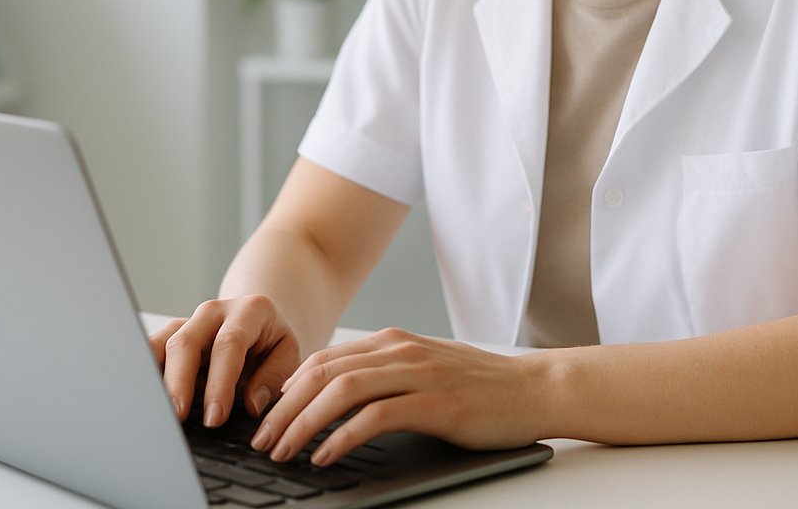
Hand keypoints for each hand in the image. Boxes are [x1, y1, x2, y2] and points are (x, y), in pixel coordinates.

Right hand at [147, 295, 301, 426]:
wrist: (257, 321)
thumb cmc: (271, 342)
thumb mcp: (288, 353)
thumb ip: (275, 376)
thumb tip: (251, 405)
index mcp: (249, 311)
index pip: (229, 344)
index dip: (220, 382)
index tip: (214, 417)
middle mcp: (214, 311)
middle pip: (187, 342)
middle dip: (180, 382)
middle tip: (179, 417)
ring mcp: (188, 321)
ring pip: (162, 344)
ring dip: (156, 378)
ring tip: (154, 409)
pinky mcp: (171, 334)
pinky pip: (151, 349)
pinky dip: (144, 371)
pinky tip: (142, 395)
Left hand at [248, 328, 545, 466]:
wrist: (536, 388)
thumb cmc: (482, 387)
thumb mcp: (425, 370)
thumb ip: (385, 376)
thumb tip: (337, 398)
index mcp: (393, 342)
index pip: (324, 360)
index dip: (287, 388)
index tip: (267, 417)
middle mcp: (400, 351)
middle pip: (323, 374)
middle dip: (283, 409)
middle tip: (261, 440)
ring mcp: (418, 374)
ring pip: (341, 391)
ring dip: (303, 423)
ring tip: (283, 450)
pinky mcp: (436, 403)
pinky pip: (375, 417)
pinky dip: (342, 436)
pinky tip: (325, 455)